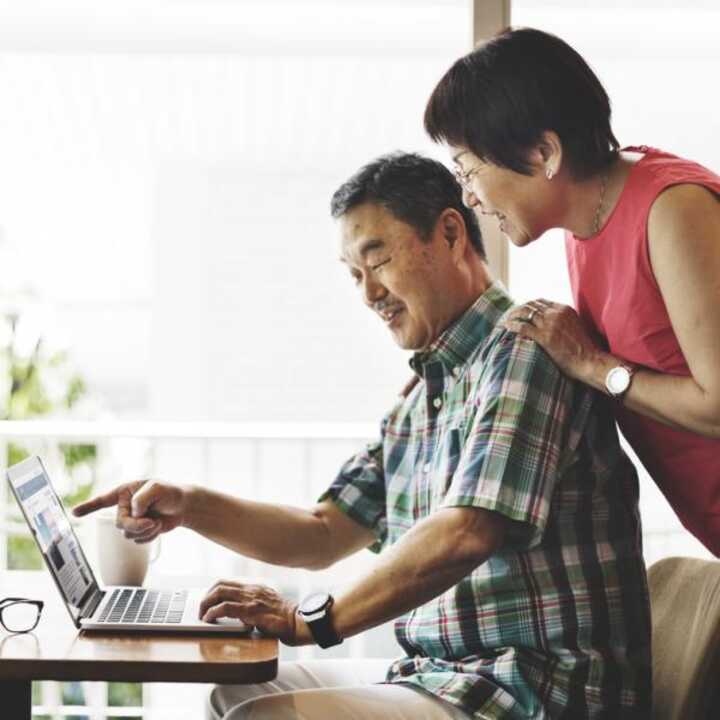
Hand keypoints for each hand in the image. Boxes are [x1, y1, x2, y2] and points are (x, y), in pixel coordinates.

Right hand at [72, 479, 189, 543]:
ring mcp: (132, 519)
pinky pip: (137, 540)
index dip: (88, 507)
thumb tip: (133, 513)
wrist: (184, 506)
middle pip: (119, 523)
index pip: (103, 500)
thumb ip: (141, 499)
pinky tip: (157, 527)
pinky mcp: (139, 530)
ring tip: (156, 521)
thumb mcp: (157, 488)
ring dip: (145, 530)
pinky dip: (149, 536)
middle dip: (135, 525)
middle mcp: (125, 506)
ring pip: (127, 534)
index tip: (73, 513)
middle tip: (150, 521)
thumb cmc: (171, 492)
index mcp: (126, 492)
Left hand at [199, 580, 301, 644]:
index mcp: (257, 588)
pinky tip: (209, 620)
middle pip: (221, 585)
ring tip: (202, 615)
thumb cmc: (288, 620)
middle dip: (206, 596)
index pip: (230, 583)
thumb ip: (257, 606)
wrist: (300, 622)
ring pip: (220, 592)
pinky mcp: (251, 611)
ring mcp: (252, 599)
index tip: (208, 600)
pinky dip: (213, 613)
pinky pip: (226, 608)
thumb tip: (242, 617)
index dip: (214, 590)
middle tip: (201, 609)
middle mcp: (253, 590)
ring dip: (206, 604)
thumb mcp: (271, 607)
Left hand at [505, 299, 605, 383]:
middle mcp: (557, 313)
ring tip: (507, 319)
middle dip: (519, 308)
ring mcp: (550, 324)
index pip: (542, 302)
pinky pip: (523, 327)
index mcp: (565, 309)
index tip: (523, 310)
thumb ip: (564, 321)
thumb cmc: (584, 349)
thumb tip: (553, 324)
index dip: (530, 305)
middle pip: (532, 305)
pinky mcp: (544, 337)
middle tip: (511, 314)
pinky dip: (513, 325)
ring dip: (513, 315)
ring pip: (526, 313)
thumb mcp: (576, 327)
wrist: (590, 361)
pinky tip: (507, 327)